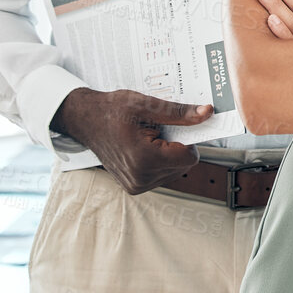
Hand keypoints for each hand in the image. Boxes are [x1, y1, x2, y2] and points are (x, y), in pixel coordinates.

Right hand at [51, 88, 209, 194]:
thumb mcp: (147, 105)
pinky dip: (161, 161)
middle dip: (177, 145)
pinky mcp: (134, 187)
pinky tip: (144, 147)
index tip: (177, 125)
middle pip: (184, 165)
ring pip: (176, 171)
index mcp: (144, 159)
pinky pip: (163, 175)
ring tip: (148, 138)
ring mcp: (136, 185)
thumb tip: (206, 113)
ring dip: (169, 154)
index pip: (190, 157)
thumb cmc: (112, 110)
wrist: (85, 120)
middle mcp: (140, 178)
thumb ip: (179, 113)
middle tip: (157, 130)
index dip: (188, 138)